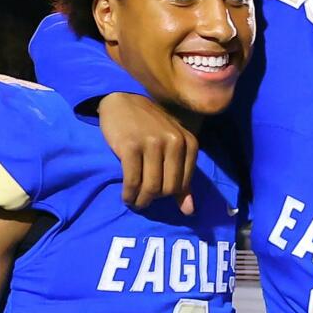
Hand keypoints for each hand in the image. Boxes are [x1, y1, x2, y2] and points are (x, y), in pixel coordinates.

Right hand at [97, 93, 198, 214]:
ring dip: (141, 200)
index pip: (182, 184)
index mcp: (189, 143)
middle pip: (167, 188)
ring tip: (134, 201)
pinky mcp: (131, 146)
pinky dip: (129, 194)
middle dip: (154, 199)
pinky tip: (126, 196)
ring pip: (151, 187)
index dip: (168, 194)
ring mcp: (153, 143)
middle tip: (143, 200)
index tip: (157, 195)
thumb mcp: (172, 147)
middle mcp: (174, 142)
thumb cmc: (149, 127)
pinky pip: (132, 181)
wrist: (123, 101)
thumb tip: (189, 212)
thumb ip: (183, 178)